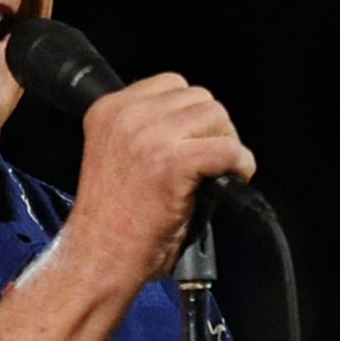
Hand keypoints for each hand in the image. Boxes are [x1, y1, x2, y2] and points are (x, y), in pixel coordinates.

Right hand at [67, 74, 255, 283]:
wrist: (100, 256)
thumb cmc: (112, 220)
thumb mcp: (119, 155)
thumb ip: (149, 131)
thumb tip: (199, 128)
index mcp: (108, 109)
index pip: (171, 84)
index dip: (192, 114)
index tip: (195, 141)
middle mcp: (127, 115)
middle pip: (199, 97)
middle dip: (212, 128)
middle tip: (212, 160)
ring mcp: (149, 136)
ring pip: (216, 116)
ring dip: (226, 143)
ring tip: (218, 171)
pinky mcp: (172, 162)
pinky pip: (227, 149)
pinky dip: (239, 164)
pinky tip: (233, 179)